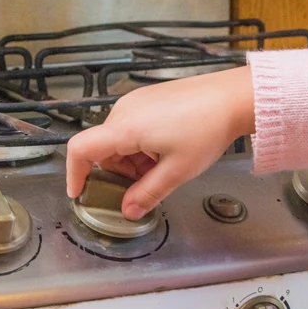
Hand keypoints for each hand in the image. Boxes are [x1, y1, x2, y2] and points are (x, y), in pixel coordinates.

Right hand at [66, 66, 254, 218]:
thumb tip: (128, 211)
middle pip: (103, 148)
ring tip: (164, 167)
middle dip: (118, 172)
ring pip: (119, 139)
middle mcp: (124, 110)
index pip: (80, 149)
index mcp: (125, 127)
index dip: (74, 174)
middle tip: (146, 185)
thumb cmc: (207, 129)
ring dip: (132, 160)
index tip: (79, 193)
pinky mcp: (148, 98)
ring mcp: (136, 101)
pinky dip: (141, 146)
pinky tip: (167, 151)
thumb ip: (148, 194)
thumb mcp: (177, 171)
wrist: (233, 97)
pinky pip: (132, 127)